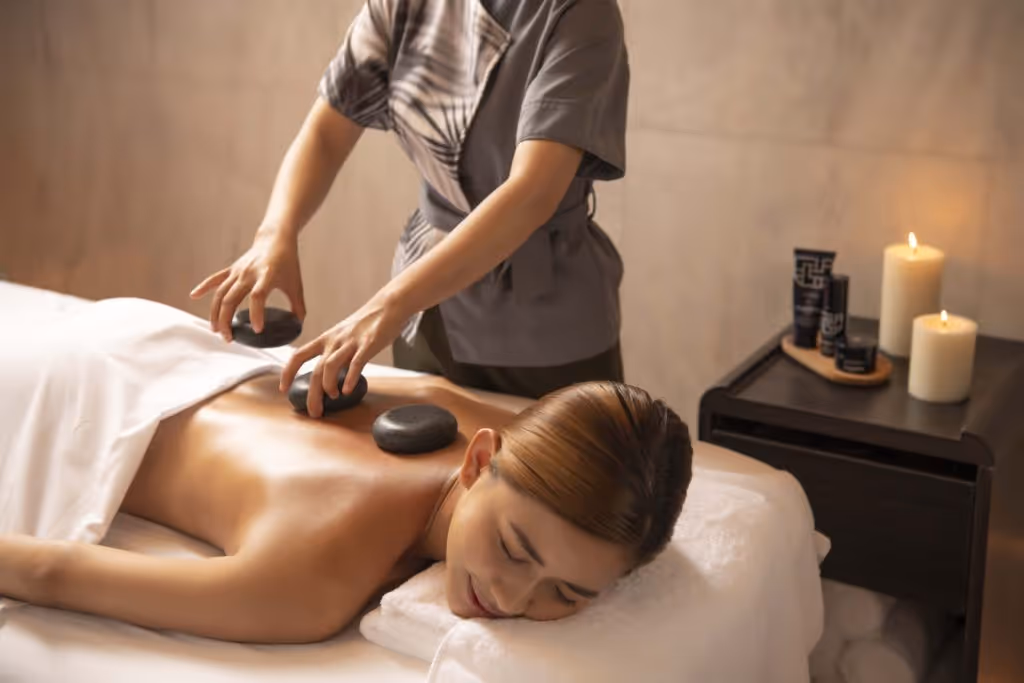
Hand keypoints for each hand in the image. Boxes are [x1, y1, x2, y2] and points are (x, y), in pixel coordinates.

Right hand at [190, 227, 305, 339]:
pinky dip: (203, 287)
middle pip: (231, 298)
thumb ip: (298, 307)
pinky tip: (193, 296)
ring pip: (220, 293)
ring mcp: (238, 271)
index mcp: (267, 276)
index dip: (256, 314)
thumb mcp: (296, 285)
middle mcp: (249, 273)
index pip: (258, 296)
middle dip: (227, 320)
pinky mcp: (232, 269)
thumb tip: (298, 327)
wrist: (276, 239)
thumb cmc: (288, 263)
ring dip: (215, 313)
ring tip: (216, 330)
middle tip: (229, 338)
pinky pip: (215, 279)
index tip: (257, 330)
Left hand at [278, 291, 407, 417]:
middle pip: (316, 370)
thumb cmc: (368, 322)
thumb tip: (334, 375)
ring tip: (333, 397)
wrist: (389, 304)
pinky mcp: (368, 344)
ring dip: (328, 386)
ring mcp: (351, 342)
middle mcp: (334, 341)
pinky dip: (350, 378)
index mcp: (326, 338)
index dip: (288, 372)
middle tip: (314, 412)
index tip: (283, 388)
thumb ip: (337, 353)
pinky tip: (348, 390)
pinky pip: (356, 363)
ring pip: (330, 366)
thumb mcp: (344, 335)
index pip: (299, 355)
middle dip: (312, 394)